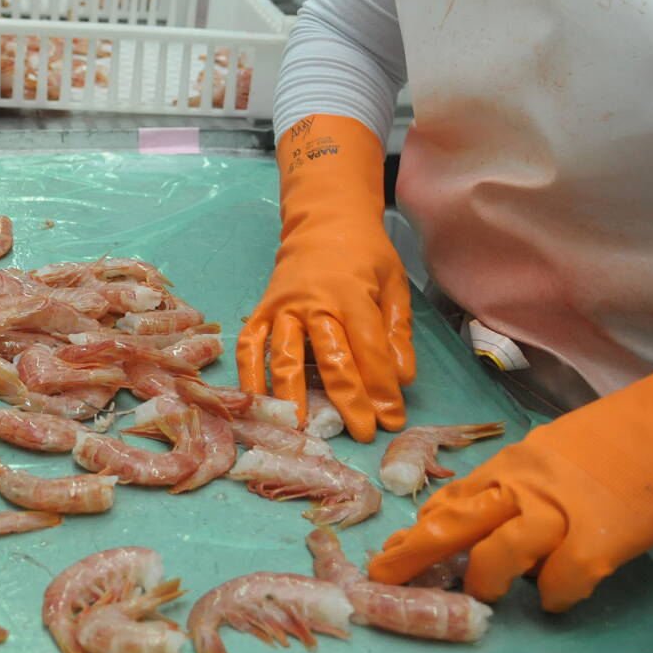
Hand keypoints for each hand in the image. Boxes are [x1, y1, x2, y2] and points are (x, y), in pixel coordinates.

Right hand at [236, 115, 413, 438]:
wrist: (322, 219)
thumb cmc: (364, 255)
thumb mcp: (394, 283)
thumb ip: (398, 330)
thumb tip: (402, 378)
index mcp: (352, 294)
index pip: (369, 349)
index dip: (381, 387)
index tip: (391, 419)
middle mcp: (314, 302)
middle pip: (331, 358)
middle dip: (348, 399)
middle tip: (361, 433)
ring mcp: (283, 307)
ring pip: (287, 356)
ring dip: (295, 395)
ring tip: (304, 429)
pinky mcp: (261, 310)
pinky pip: (251, 345)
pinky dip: (250, 375)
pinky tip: (256, 403)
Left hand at [367, 286, 652, 610]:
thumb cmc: (629, 436)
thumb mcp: (559, 448)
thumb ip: (523, 479)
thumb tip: (491, 515)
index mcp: (518, 459)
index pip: (455, 496)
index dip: (423, 526)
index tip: (394, 549)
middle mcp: (528, 482)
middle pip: (456, 522)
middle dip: (417, 554)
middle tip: (386, 579)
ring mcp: (561, 511)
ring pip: (496, 555)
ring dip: (487, 581)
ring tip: (488, 596)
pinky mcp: (599, 541)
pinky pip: (560, 584)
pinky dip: (556, 597)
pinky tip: (560, 597)